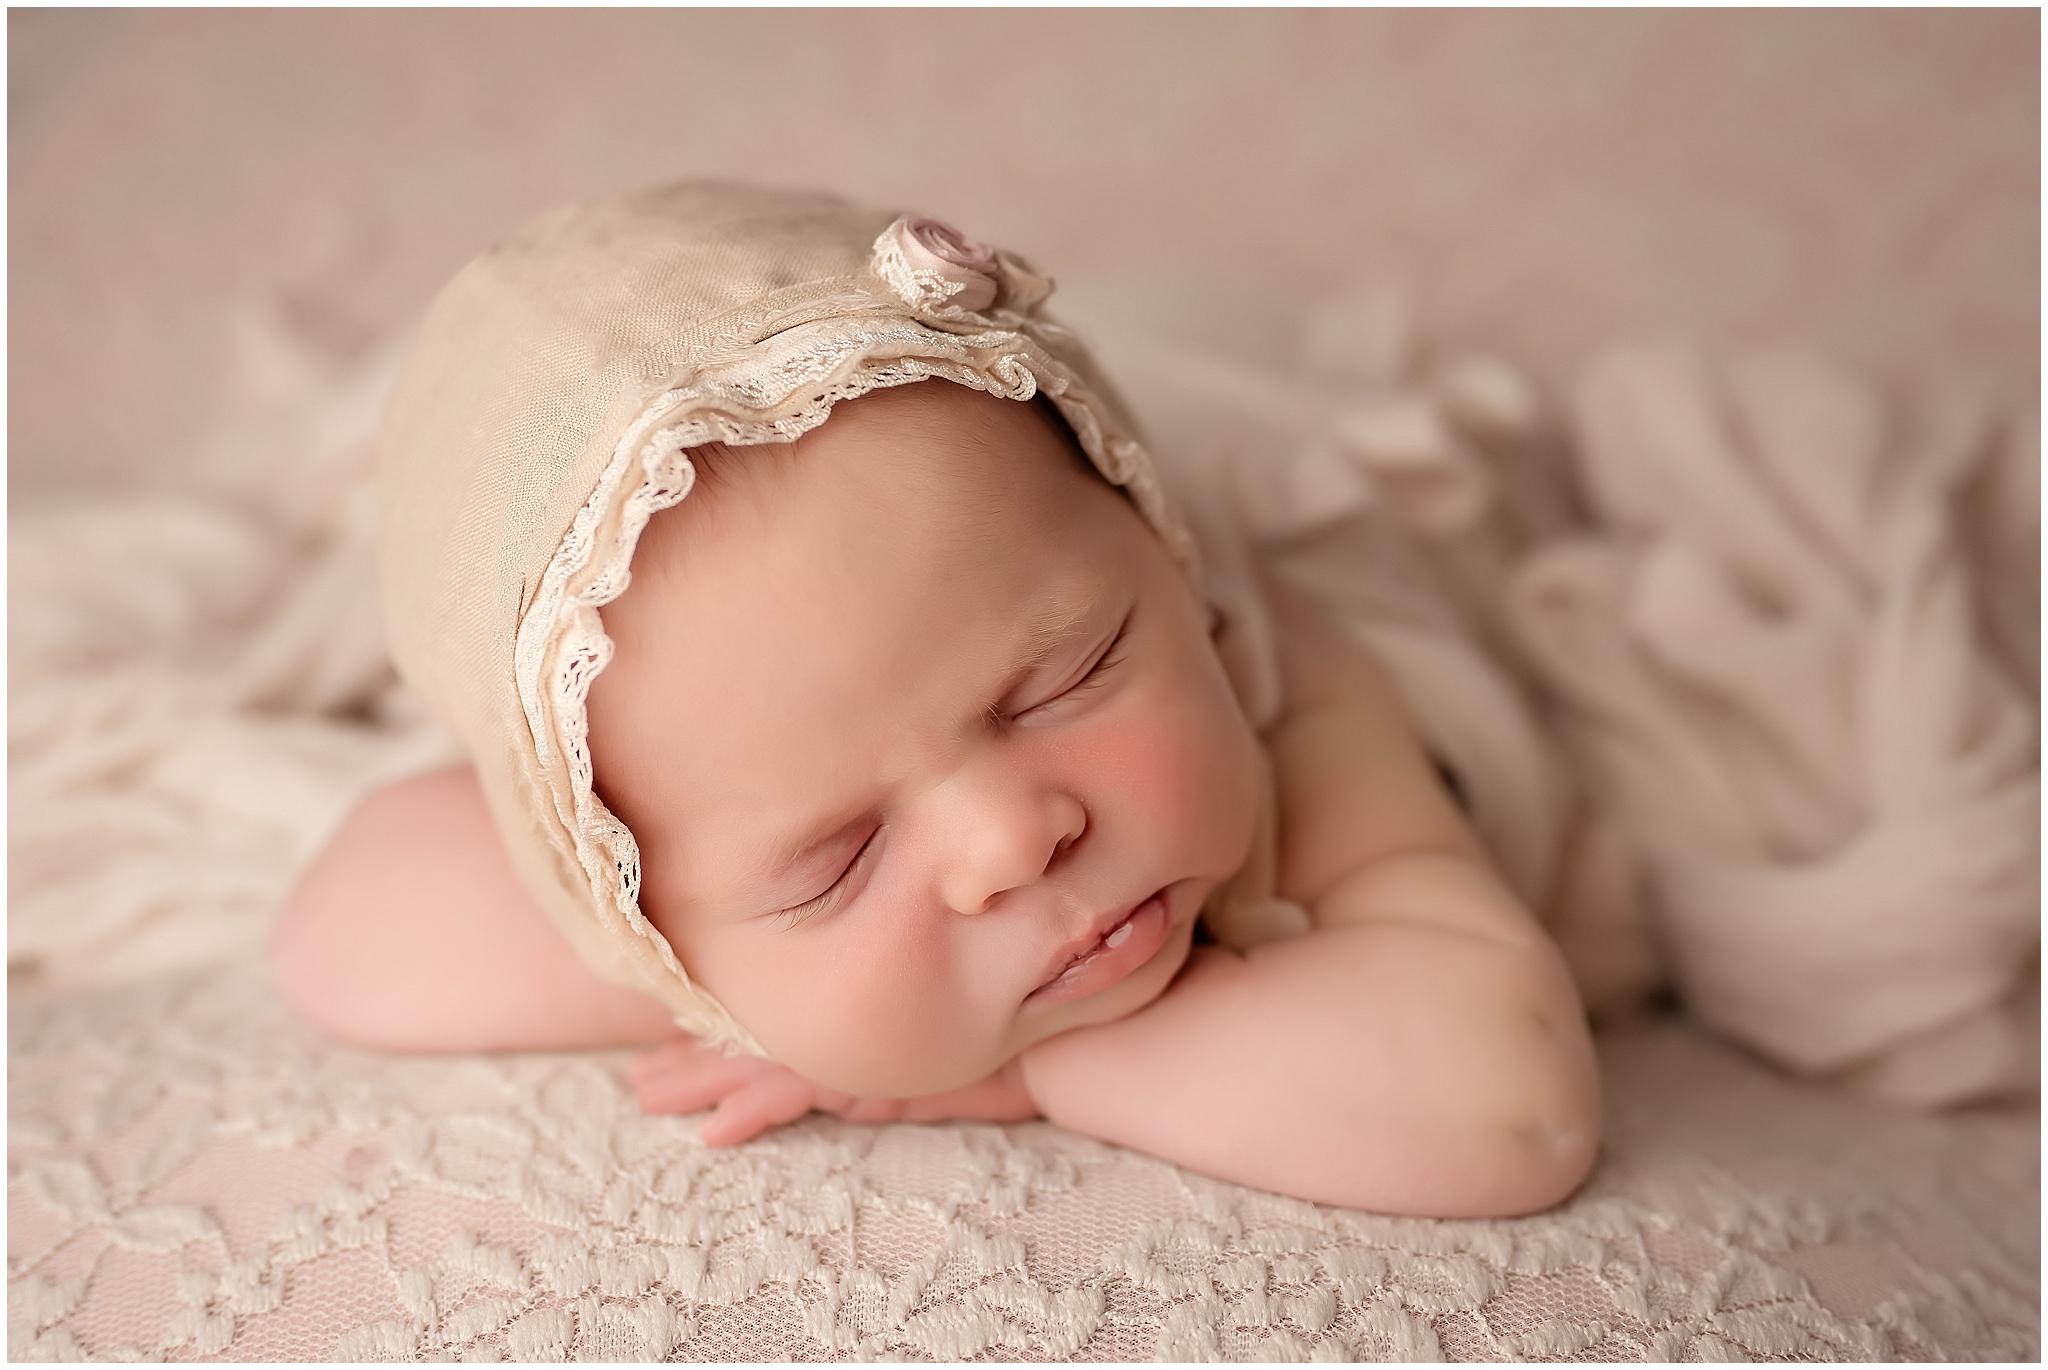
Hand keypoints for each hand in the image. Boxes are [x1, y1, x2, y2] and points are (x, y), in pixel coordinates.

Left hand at [628, 1039, 1038, 1144]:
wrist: (1065, 1032)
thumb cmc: (1018, 1034)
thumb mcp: (946, 1051)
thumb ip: (895, 1065)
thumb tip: (847, 1093)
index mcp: (860, 1010)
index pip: (779, 1019)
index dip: (726, 1031)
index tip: (675, 1040)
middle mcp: (853, 1020)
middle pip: (754, 1039)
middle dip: (693, 1059)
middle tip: (640, 1080)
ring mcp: (858, 1044)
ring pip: (758, 1064)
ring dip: (700, 1082)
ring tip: (649, 1096)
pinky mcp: (870, 1074)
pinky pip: (795, 1094)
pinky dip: (751, 1112)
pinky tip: (711, 1136)